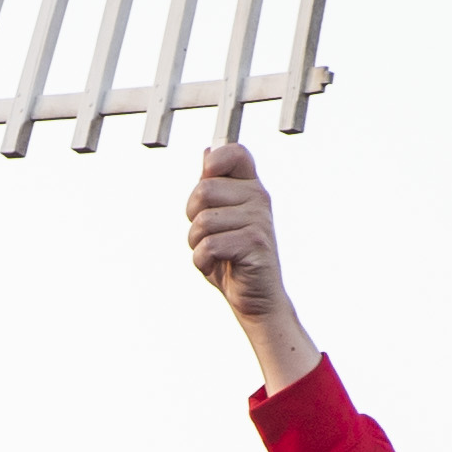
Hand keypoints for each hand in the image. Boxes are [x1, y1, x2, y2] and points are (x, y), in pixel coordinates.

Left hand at [183, 145, 320, 389]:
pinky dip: (201, 262)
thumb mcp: (220, 219)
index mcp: (250, 188)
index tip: (207, 183)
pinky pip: (208, 245)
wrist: (256, 300)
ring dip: (195, 244)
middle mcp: (258, 198)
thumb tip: (207, 151)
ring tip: (213, 254)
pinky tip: (215, 266)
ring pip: (202, 222)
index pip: (234, 152)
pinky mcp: (254, 243)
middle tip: (206, 235)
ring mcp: (259, 220)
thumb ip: (214, 188)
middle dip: (192, 217)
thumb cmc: (233, 260)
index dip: (214, 162)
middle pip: (202, 190)